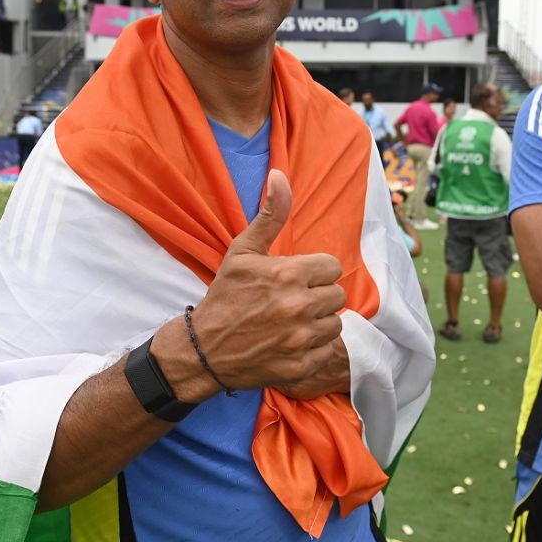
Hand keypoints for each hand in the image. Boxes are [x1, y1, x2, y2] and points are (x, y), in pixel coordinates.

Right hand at [174, 170, 347, 398]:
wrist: (204, 349)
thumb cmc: (225, 296)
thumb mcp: (243, 251)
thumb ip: (270, 214)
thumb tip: (280, 175)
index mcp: (288, 274)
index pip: (332, 267)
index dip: (315, 272)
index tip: (297, 279)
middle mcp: (298, 306)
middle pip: (337, 295)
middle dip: (318, 296)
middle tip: (293, 300)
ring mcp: (301, 339)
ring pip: (335, 323)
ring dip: (319, 322)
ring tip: (293, 321)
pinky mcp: (301, 366)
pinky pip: (327, 350)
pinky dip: (313, 348)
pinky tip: (291, 342)